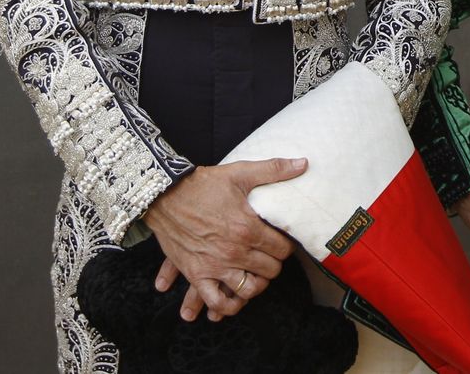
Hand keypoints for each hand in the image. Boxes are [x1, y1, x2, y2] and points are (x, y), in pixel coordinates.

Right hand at [143, 157, 307, 321]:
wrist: (165, 195)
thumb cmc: (203, 185)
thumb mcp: (240, 172)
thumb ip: (274, 169)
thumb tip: (304, 163)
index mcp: (247, 228)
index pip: (282, 249)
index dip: (286, 245)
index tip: (282, 241)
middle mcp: (234, 251)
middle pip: (270, 271)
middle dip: (274, 263)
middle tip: (270, 256)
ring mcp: (215, 266)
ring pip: (249, 290)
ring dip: (256, 285)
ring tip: (256, 275)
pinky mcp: (196, 274)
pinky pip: (216, 301)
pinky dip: (227, 306)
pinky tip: (234, 298)